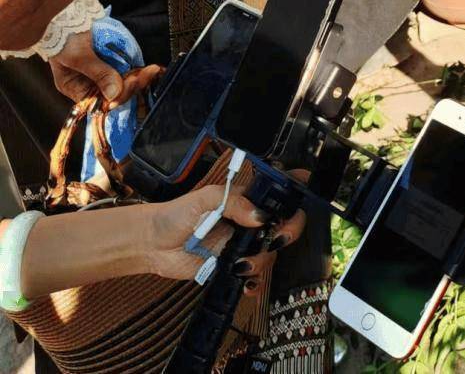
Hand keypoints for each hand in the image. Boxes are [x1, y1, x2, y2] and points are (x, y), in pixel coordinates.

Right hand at [49, 32, 161, 108]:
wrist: (67, 14)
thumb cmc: (64, 35)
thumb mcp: (78, 55)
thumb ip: (98, 73)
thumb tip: (115, 93)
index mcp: (75, 88)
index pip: (99, 102)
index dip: (117, 96)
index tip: (132, 82)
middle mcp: (89, 84)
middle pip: (114, 93)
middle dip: (132, 85)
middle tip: (148, 73)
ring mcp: (102, 73)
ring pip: (124, 83)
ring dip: (139, 78)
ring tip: (152, 70)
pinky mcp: (112, 62)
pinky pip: (127, 70)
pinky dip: (137, 70)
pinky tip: (149, 68)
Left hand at [143, 178, 307, 282]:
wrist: (152, 244)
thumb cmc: (175, 215)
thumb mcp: (204, 198)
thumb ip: (234, 202)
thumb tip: (260, 217)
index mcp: (246, 202)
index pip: (280, 198)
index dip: (294, 202)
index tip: (292, 210)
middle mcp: (249, 224)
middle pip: (284, 226)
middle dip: (287, 234)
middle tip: (274, 241)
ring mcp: (242, 246)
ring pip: (269, 254)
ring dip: (261, 262)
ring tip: (239, 265)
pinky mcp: (231, 267)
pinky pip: (253, 277)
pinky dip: (255, 283)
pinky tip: (247, 285)